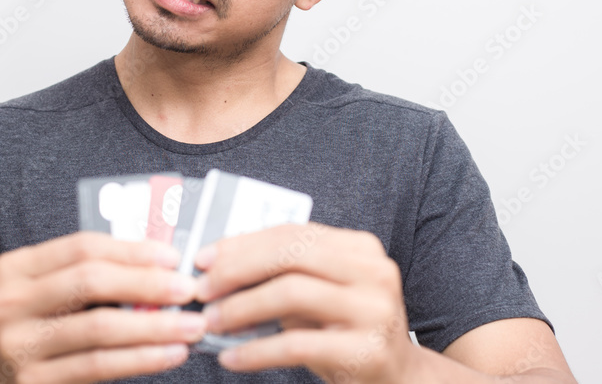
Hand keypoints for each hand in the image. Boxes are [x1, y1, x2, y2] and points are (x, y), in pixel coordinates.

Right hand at [0, 231, 205, 383]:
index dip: (132, 250)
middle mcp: (9, 303)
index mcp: (16, 268)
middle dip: (147, 284)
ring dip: (154, 326)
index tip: (173, 257)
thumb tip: (164, 264)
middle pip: (91, 282)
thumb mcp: (54, 288)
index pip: (83, 247)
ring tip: (190, 326)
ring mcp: (18, 345)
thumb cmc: (43, 322)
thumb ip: (97, 271)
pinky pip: (99, 365)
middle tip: (188, 290)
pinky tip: (170, 353)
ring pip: (99, 328)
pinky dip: (142, 358)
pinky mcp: (34, 382)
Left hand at [194, 223, 417, 382]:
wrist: (399, 379)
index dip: (243, 243)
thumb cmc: (346, 331)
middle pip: (291, 255)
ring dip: (241, 308)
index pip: (292, 233)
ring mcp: (373, 310)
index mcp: (360, 248)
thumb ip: (285, 274)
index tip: (204, 258)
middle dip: (237, 269)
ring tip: (212, 322)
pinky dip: (256, 351)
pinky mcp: (366, 352)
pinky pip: (295, 345)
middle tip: (202, 288)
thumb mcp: (323, 293)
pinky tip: (231, 357)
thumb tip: (219, 267)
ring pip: (291, 294)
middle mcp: (373, 271)